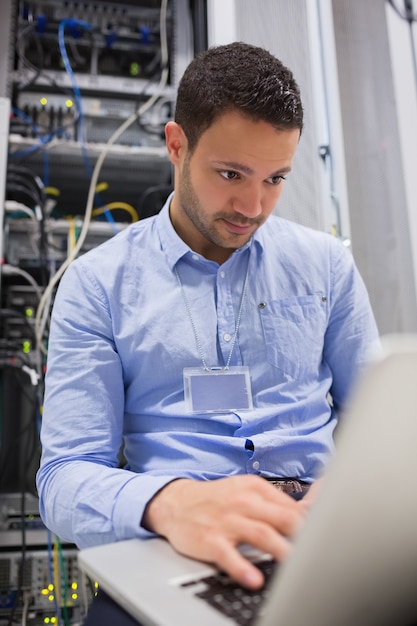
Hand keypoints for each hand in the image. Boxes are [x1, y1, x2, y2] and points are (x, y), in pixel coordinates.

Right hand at [142, 475, 306, 589]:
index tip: (327, 538)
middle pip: (283, 519)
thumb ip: (274, 502)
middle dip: (305, 536)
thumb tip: (308, 515)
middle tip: (321, 552)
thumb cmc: (216, 499)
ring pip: (262, 535)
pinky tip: (254, 578)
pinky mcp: (210, 539)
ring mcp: (227, 521)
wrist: (176, 503)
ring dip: (282, 550)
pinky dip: (242, 567)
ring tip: (298, 566)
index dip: (313, 524)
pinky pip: (228, 555)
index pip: (292, 507)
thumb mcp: (245, 490)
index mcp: (254, 489)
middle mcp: (243, 503)